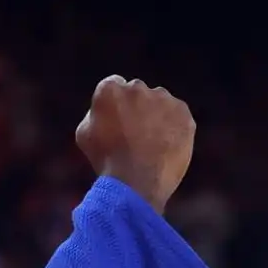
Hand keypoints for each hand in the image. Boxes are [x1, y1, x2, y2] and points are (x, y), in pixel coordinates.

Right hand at [73, 75, 195, 213]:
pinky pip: (178, 115)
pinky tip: (166, 145)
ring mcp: (163, 98)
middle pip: (138, 92)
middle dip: (137, 107)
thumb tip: (105, 110)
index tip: (119, 119)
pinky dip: (174, 126)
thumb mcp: (85, 134)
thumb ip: (95, 113)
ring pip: (160, 102)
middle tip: (136, 133)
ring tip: (152, 143)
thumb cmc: (106, 160)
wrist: (137, 182)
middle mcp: (137, 87)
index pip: (114, 85)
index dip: (116, 104)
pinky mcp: (183, 112)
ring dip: (156, 115)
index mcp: (110, 88)